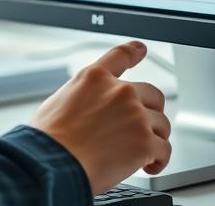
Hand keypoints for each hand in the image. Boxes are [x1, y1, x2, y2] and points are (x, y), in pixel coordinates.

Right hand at [28, 41, 170, 194]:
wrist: (52, 163)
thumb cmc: (50, 139)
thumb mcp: (59, 101)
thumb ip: (83, 97)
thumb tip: (89, 109)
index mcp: (95, 78)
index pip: (121, 55)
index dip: (134, 51)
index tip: (141, 49)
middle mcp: (119, 91)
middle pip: (153, 94)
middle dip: (150, 111)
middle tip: (142, 127)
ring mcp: (135, 115)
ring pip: (161, 124)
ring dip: (154, 139)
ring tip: (141, 154)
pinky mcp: (145, 142)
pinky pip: (164, 150)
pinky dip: (158, 160)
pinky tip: (148, 166)